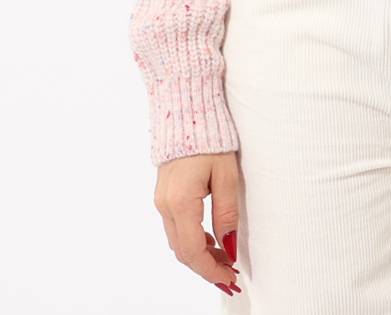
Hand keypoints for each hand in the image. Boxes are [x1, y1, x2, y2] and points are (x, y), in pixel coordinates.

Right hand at [154, 152, 240, 292]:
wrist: (187, 112)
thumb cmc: (211, 139)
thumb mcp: (226, 176)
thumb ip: (226, 213)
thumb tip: (229, 246)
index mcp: (181, 201)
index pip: (193, 251)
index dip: (211, 270)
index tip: (229, 278)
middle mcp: (165, 205)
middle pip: (182, 251)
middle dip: (206, 267)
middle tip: (229, 273)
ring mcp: (161, 201)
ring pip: (177, 241)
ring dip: (199, 254)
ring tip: (224, 257)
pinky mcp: (163, 195)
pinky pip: (175, 227)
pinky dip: (192, 239)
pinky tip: (210, 239)